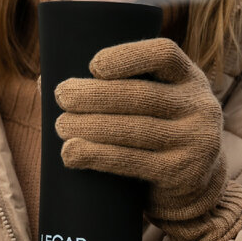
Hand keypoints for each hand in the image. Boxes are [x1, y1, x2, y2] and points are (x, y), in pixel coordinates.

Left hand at [54, 37, 226, 223]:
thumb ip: (113, 86)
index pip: (163, 54)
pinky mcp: (181, 173)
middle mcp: (199, 106)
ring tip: (60, 125)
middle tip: (61, 96)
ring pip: (134, 130)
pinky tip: (71, 153)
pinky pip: (133, 163)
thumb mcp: (154, 102)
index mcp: (189, 77)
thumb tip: (42, 81)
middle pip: (141, 96)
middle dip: (94, 95)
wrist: (195, 186)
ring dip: (89, 126)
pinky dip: (97, 156)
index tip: (92, 65)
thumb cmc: (157, 131)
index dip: (127, 56)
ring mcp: (195, 141)